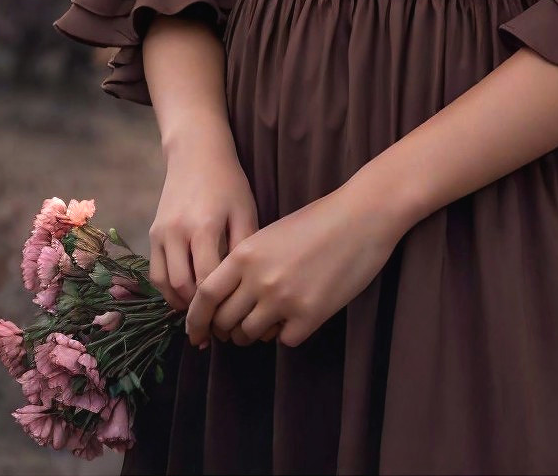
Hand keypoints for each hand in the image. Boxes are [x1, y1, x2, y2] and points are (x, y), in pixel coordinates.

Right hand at [148, 133, 259, 312]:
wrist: (196, 153)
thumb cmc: (228, 182)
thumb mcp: (245, 209)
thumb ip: (244, 246)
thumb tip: (246, 285)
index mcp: (205, 227)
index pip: (209, 280)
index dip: (220, 305)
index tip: (234, 320)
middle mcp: (178, 232)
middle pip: (184, 287)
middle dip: (200, 311)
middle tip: (218, 328)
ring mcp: (161, 233)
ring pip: (166, 284)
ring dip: (182, 304)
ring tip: (202, 316)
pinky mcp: (152, 234)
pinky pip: (156, 273)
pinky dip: (169, 290)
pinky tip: (186, 297)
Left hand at [184, 178, 404, 349]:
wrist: (362, 217)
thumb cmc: (318, 221)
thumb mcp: (271, 235)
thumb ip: (247, 264)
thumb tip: (228, 298)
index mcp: (246, 254)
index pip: (205, 296)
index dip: (195, 319)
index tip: (196, 332)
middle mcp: (260, 280)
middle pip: (225, 322)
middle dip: (226, 329)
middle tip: (235, 327)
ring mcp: (285, 300)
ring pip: (251, 335)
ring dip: (254, 332)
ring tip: (267, 319)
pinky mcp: (310, 316)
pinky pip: (284, 340)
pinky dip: (286, 332)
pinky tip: (298, 314)